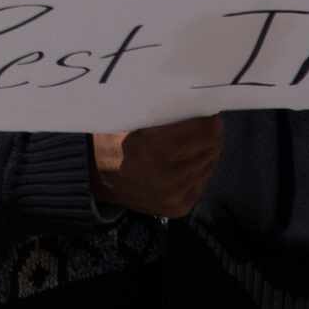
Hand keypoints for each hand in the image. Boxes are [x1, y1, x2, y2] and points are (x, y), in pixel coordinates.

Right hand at [89, 114, 221, 217]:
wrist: (96, 178)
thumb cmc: (112, 137)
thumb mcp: (129, 116)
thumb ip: (161, 110)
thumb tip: (195, 100)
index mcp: (152, 149)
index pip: (206, 132)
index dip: (209, 118)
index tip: (206, 108)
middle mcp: (166, 177)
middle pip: (212, 148)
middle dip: (211, 133)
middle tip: (204, 121)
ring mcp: (173, 196)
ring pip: (210, 164)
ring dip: (205, 150)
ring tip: (193, 140)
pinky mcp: (178, 208)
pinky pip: (202, 181)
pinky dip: (197, 168)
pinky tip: (185, 160)